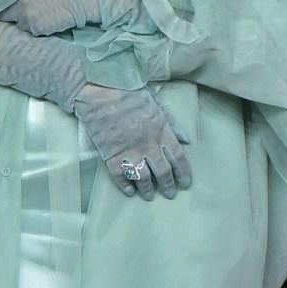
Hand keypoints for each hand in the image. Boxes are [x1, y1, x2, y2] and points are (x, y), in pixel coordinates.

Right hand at [72, 84, 191, 199]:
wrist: (100, 91)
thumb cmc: (128, 92)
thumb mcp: (155, 103)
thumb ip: (171, 123)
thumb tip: (186, 139)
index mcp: (161, 130)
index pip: (177, 156)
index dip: (183, 171)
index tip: (185, 182)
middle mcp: (148, 144)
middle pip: (162, 171)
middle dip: (168, 185)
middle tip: (170, 194)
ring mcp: (129, 150)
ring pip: (142, 177)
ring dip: (147, 189)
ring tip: (149, 196)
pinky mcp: (110, 154)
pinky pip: (120, 176)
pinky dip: (125, 186)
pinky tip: (129, 191)